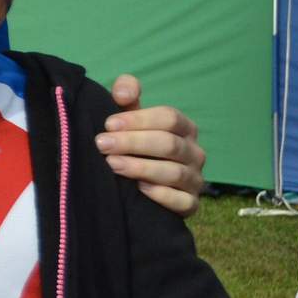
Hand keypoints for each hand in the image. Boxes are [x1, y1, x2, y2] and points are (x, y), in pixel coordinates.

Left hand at [94, 74, 204, 217]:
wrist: (143, 183)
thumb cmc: (136, 141)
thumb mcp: (131, 116)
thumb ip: (127, 95)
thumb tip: (122, 93)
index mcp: (184, 127)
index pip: (169, 118)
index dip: (138, 119)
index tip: (108, 124)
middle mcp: (194, 152)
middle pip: (169, 144)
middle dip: (133, 142)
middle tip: (102, 144)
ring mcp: (195, 179)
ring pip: (174, 173)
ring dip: (141, 167)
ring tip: (112, 164)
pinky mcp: (191, 204)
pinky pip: (183, 202)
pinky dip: (161, 195)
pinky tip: (139, 189)